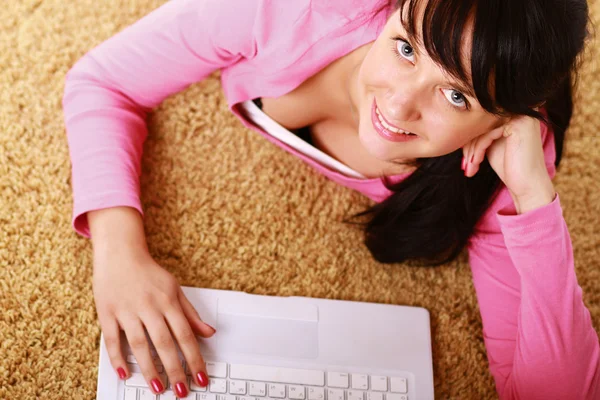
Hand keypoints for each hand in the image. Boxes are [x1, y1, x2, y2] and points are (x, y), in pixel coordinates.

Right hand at [92, 245, 213, 395]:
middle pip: (164, 344)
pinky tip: (125, 374)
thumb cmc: (149, 274)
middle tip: (181, 391)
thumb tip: (209, 333)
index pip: (185, 335)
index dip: (194, 358)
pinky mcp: (107, 313)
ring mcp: (127, 310)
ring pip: (140, 345)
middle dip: (175, 370)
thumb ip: (191, 314)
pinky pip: (112, 339)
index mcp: (168, 301)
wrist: (119, 253)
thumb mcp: (175, 289)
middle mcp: (149, 307)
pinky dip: (118, 358)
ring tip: (157, 388)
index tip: (201, 377)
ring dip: (149, 369)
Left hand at [462, 114, 555, 213]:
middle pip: (482, 123)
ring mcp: (521, 116)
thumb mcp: (491, 145)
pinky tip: (476, 163)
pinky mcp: (518, 125)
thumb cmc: (510, 167)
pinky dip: (478, 150)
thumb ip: (482, 133)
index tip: (464, 157)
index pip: (483, 120)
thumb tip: (460, 127)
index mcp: (515, 113)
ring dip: (471, 150)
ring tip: (470, 167)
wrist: (528, 186)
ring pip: (483, 128)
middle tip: (465, 164)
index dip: (470, 138)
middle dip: (469, 145)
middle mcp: (520, 111)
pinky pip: (487, 134)